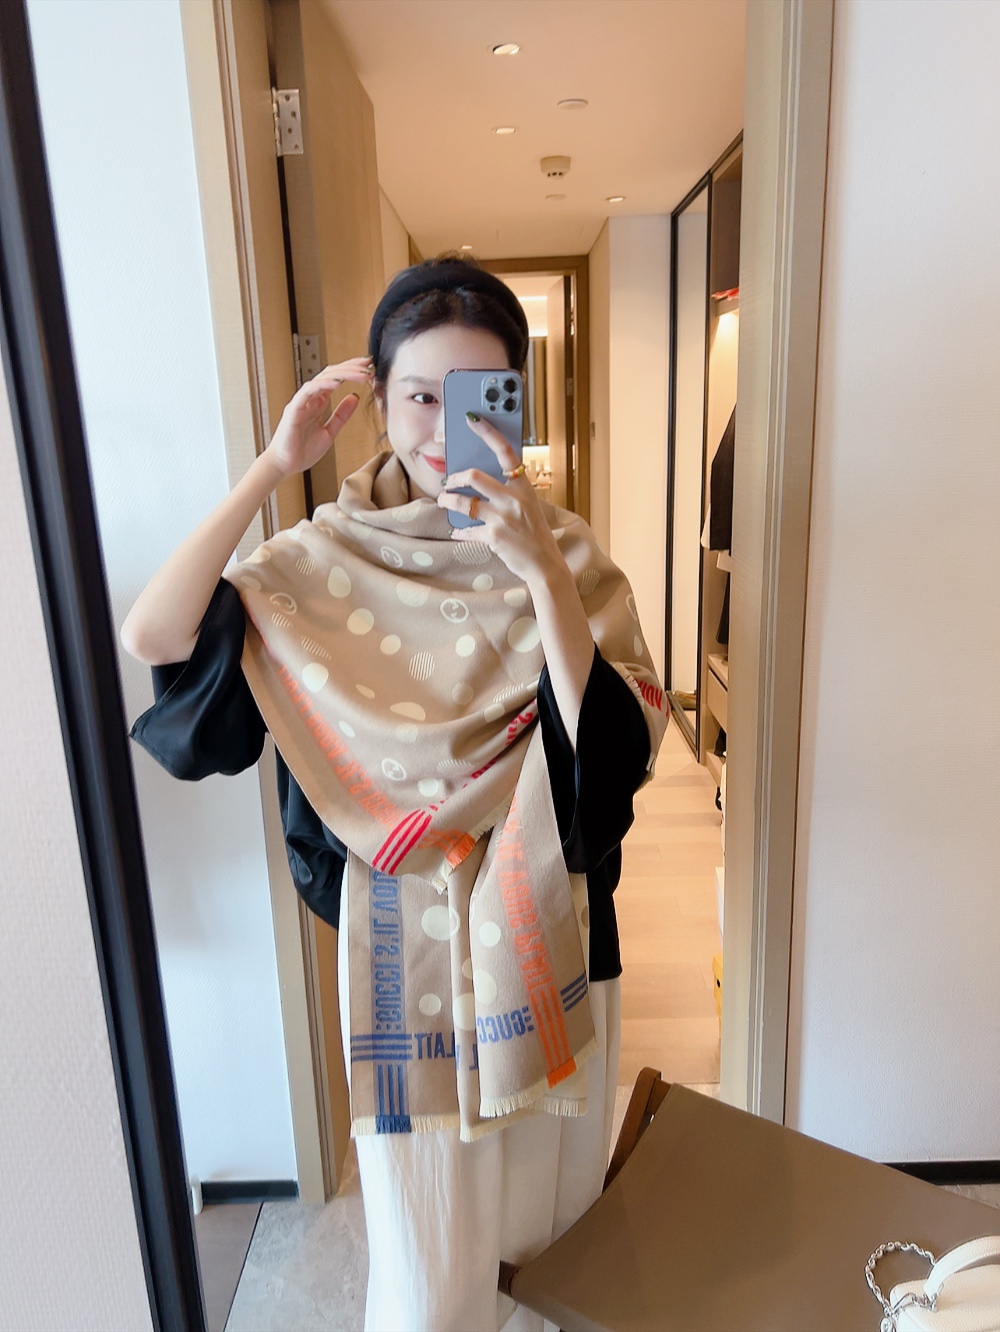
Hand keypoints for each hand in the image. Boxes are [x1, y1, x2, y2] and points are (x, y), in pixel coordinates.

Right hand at [264, 356, 372, 477]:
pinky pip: (309, 391)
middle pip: (331, 374)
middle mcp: (309, 398)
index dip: (352, 371)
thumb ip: (341, 415)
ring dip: (343, 373)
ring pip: (322, 379)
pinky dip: (323, 385)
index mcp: (317, 402)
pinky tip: (338, 382)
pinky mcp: (294, 409)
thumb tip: (354, 397)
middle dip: (351, 367)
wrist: (284, 465)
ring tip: (361, 372)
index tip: (369, 367)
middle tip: (369, 364)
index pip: (335, 379)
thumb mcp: (330, 432)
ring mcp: (301, 402)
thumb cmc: (302, 450)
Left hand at [436, 413, 565, 586]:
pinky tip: (456, 532)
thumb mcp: (528, 506)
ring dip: (448, 501)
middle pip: (474, 476)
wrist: (545, 564)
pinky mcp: (494, 537)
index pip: (505, 451)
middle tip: (447, 482)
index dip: (487, 432)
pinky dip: (459, 531)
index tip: (471, 418)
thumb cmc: (534, 534)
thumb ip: (508, 492)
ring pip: (464, 502)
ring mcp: (503, 518)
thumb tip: (478, 481)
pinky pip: (467, 530)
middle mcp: (513, 499)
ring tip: (444, 501)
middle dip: (454, 478)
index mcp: (523, 487)